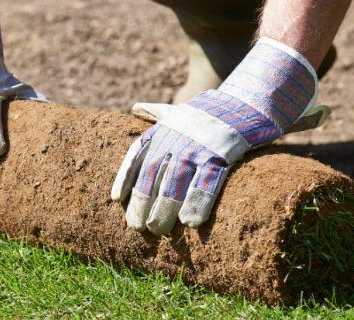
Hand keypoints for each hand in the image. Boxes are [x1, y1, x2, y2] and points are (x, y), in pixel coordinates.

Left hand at [112, 37, 327, 235]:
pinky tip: (190, 222)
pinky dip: (197, 202)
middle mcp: (176, 137)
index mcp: (163, 128)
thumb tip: (136, 107)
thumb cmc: (209, 113)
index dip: (125, 177)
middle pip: (152, 173)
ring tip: (157, 230)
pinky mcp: (222, 153)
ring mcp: (198, 145)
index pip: (136, 153)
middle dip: (142, 201)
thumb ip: (156, 112)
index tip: (115, 198)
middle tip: (138, 227)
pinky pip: (207, 182)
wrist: (248, 102)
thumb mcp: (180, 109)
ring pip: (175, 181)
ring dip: (164, 208)